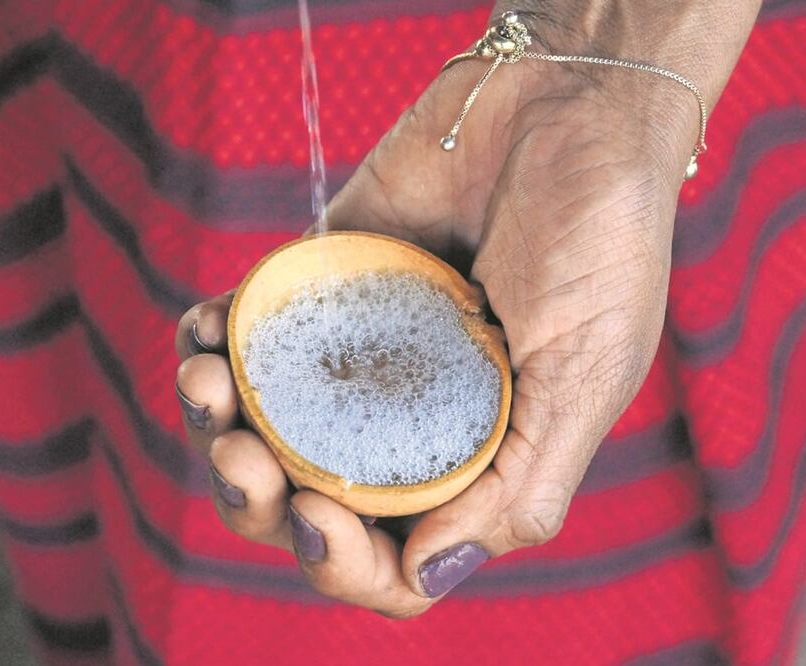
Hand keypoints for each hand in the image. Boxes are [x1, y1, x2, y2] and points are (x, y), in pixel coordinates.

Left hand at [175, 1, 758, 615]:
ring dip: (212, 422)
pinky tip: (205, 328)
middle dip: (254, 497)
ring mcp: (362, 357)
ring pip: (263, 428)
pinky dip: (213, 341)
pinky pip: (252, 337)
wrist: (566, 107)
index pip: (393, 558)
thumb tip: (425, 576)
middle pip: (307, 502)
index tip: (313, 512)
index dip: (341, 561)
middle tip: (239, 451)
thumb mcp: (585, 376)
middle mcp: (410, 420)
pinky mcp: (326, 289)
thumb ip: (518, 487)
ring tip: (204, 378)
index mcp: (474, 460)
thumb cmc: (600, 241)